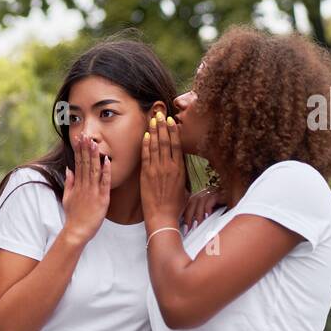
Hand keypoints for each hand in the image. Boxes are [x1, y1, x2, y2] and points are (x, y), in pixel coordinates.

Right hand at [61, 135, 111, 242]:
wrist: (76, 231)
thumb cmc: (73, 216)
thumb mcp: (67, 198)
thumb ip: (69, 182)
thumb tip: (68, 169)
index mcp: (77, 185)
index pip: (78, 163)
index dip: (79, 150)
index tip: (79, 138)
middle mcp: (84, 186)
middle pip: (85, 164)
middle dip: (86, 149)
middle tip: (86, 135)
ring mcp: (93, 192)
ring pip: (94, 170)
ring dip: (94, 156)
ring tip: (94, 143)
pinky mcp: (102, 199)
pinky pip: (104, 183)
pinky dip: (106, 172)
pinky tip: (107, 161)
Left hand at [140, 112, 187, 230]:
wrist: (162, 217)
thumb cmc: (175, 206)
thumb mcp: (184, 188)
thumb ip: (181, 175)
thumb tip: (180, 167)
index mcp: (180, 169)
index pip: (178, 145)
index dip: (174, 131)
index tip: (172, 121)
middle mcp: (169, 167)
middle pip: (167, 142)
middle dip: (164, 126)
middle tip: (161, 113)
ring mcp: (157, 170)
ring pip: (156, 146)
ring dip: (155, 131)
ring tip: (153, 119)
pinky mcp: (146, 175)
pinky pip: (146, 156)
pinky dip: (146, 145)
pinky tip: (146, 135)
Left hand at [181, 185, 224, 233]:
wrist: (242, 201)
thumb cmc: (228, 210)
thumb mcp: (213, 214)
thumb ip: (203, 218)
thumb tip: (193, 228)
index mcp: (202, 195)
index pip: (189, 203)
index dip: (184, 215)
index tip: (184, 228)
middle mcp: (207, 191)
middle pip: (192, 201)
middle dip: (188, 216)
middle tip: (188, 229)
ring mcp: (214, 191)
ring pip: (200, 201)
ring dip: (197, 215)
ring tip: (196, 226)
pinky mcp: (221, 192)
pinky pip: (211, 199)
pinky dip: (208, 209)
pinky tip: (207, 217)